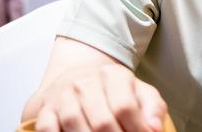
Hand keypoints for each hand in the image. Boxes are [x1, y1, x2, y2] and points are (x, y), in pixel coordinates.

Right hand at [33, 64, 171, 131]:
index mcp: (115, 76)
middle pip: (101, 121)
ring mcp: (64, 95)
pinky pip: (48, 128)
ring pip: (74, 124)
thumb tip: (155, 129)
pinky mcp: (46, 109)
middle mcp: (87, 82)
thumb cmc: (116, 92)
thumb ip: (153, 108)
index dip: (135, 130)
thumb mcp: (139, 92)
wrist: (79, 78)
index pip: (125, 106)